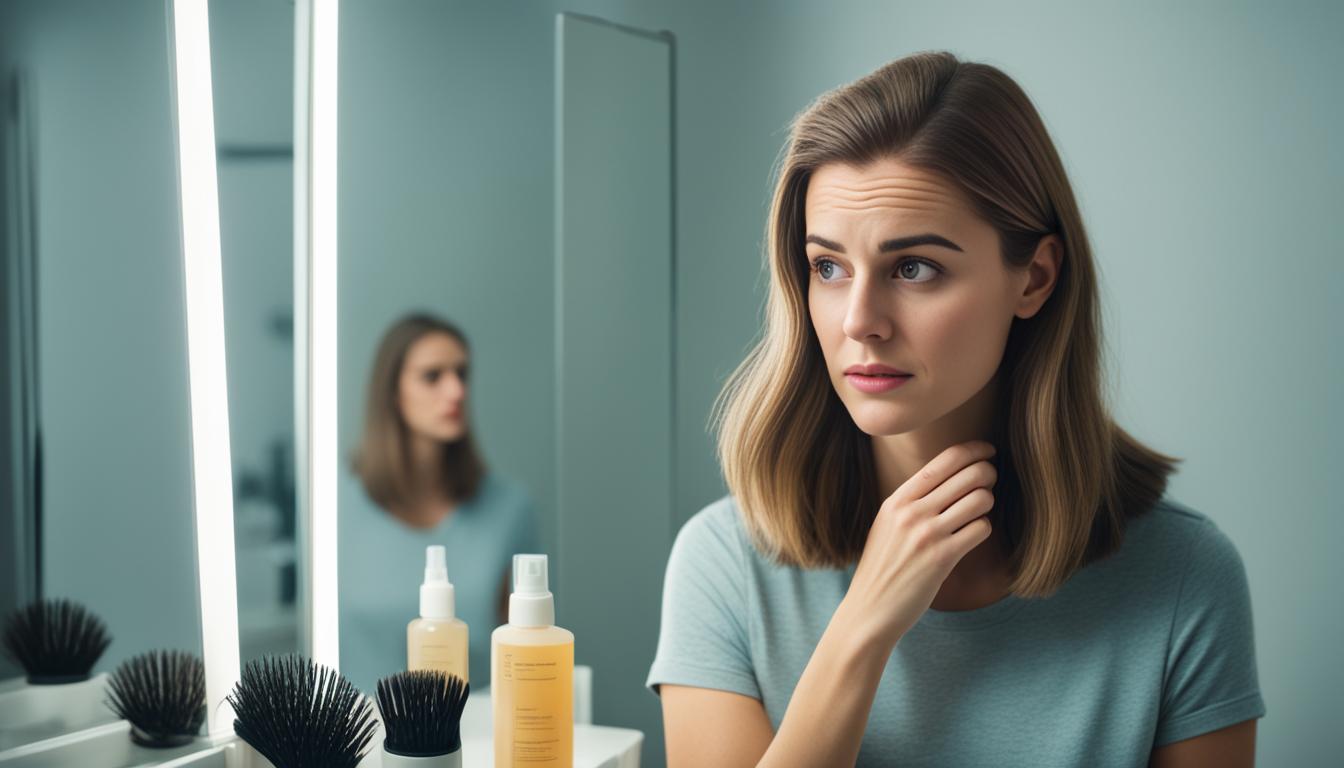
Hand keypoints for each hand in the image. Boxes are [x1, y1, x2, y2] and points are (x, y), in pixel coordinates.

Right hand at [842, 440, 998, 647]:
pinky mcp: (942, 558)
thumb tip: (949, 478)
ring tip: (979, 511)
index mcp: (897, 500)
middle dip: (988, 473)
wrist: (869, 610)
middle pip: (968, 475)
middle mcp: (911, 512)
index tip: (987, 451)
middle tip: (991, 480)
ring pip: (979, 499)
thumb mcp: (887, 525)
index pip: (944, 461)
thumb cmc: (882, 568)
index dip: (972, 450)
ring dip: (987, 503)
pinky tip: (972, 536)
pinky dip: (983, 529)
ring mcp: (927, 534)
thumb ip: (911, 501)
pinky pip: (980, 529)